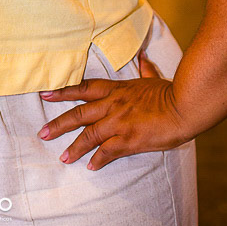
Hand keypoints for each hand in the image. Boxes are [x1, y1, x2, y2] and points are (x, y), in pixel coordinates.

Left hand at [37, 53, 189, 170]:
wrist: (184, 106)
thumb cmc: (171, 91)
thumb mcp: (153, 78)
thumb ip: (145, 70)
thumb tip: (144, 58)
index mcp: (116, 89)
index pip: (83, 89)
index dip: (62, 92)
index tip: (45, 95)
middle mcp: (112, 105)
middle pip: (79, 114)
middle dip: (58, 124)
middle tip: (42, 133)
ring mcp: (119, 123)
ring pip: (89, 136)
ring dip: (73, 148)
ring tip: (62, 158)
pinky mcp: (129, 140)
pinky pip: (107, 152)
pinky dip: (97, 160)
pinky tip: (90, 167)